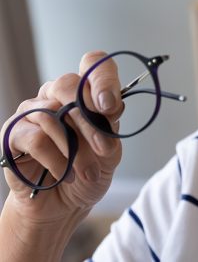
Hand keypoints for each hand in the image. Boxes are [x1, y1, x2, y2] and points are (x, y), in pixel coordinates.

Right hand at [1, 51, 122, 223]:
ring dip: (77, 150)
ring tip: (87, 173)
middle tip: (104, 149)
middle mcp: (55, 96)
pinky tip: (65, 174)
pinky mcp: (13, 134)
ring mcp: (31, 112)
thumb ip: (110, 126)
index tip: (111, 106)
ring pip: (54, 114)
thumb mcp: (109, 151)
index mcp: (84, 93)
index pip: (92, 63)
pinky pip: (36, 138)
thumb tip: (110, 107)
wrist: (63, 205)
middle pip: (69, 84)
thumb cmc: (87, 172)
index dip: (103, 78)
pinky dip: (57, 160)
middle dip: (91, 121)